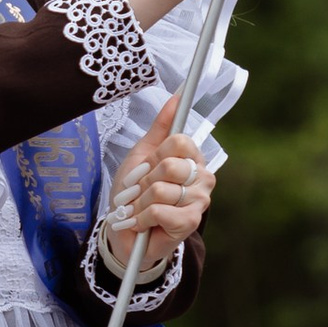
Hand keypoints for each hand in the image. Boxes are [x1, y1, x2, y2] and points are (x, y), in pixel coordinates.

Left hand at [97, 94, 210, 281]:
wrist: (124, 230)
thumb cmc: (134, 193)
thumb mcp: (142, 155)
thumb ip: (161, 127)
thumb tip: (176, 96)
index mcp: (192, 157)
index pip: (179, 140)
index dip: (154, 155)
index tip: (147, 167)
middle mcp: (203, 177)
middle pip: (170, 164)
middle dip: (144, 181)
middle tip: (140, 192)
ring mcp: (200, 200)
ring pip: (161, 189)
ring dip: (140, 201)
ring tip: (139, 209)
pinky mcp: (191, 222)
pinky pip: (159, 210)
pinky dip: (142, 217)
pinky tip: (142, 222)